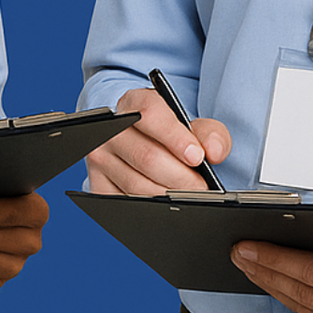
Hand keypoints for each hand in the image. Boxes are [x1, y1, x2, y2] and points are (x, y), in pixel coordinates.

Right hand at [85, 88, 230, 194]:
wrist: (141, 142)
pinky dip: (151, 209)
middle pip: (147, 156)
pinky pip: (125, 204)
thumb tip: (214, 152)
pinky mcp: (98, 184)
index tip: (197, 157)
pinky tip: (167, 206)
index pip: (151, 115)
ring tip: (189, 198)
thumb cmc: (171, 135)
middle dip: (180, 177)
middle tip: (202, 188)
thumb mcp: (193, 126)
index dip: (176, 137)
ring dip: (168, 196)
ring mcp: (101, 157)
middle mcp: (111, 128)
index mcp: (134, 103)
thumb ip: (210, 134)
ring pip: (137, 184)